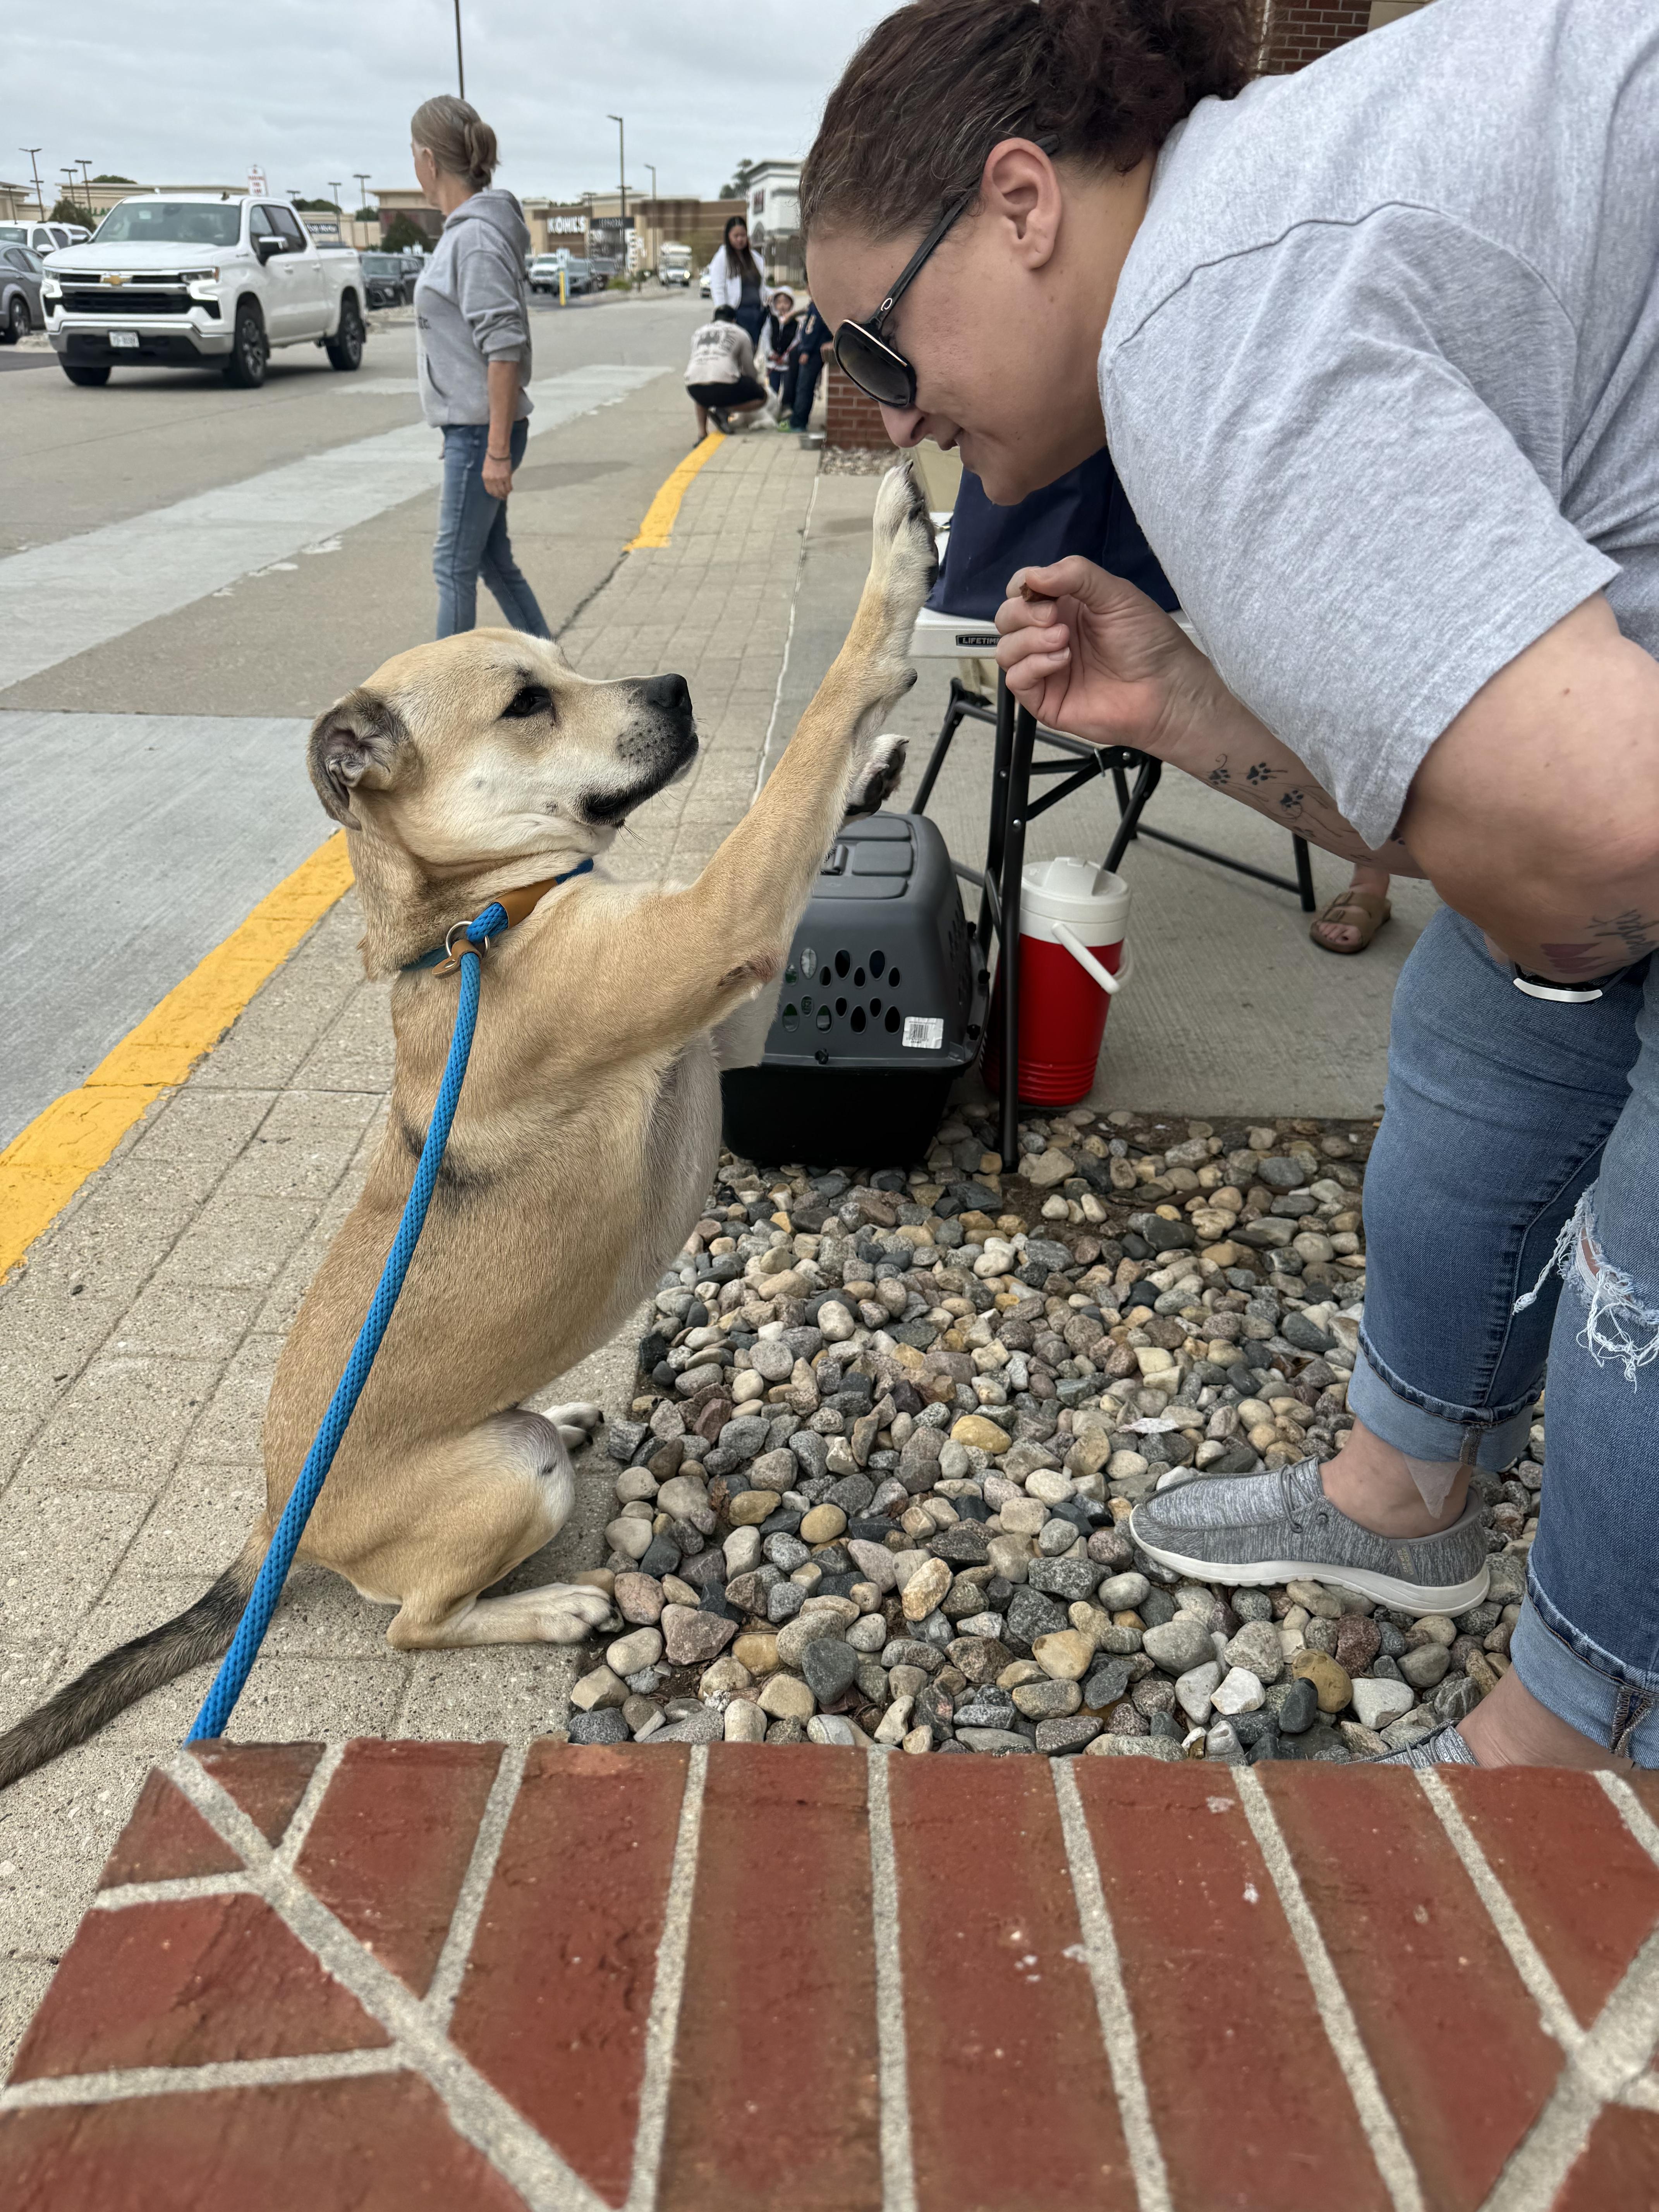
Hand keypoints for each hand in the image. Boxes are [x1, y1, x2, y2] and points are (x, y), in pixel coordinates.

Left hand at [483, 450, 512, 499]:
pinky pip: (508, 487)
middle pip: (496, 492)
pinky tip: (510, 489)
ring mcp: (499, 479)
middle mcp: (492, 480)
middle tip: (502, 497)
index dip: (493, 494)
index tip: (496, 495)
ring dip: (505, 494)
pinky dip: (509, 489)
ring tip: (507, 494)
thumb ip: (489, 477)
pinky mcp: (506, 477)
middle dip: (500, 496)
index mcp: (485, 478)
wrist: (497, 453)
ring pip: (503, 491)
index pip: (489, 490)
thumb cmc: (491, 458)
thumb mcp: (486, 469)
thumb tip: (493, 484)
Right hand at [994, 556, 1210, 752]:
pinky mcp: (1045, 699)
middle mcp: (1050, 635)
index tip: (1043, 591)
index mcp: (1066, 606)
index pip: (1022, 590)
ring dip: (1029, 640)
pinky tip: (1062, 661)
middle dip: (1023, 613)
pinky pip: (1015, 680)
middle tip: (1054, 618)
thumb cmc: (1149, 642)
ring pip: (1005, 649)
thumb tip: (1032, 575)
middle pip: (1007, 618)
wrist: (1166, 690)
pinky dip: (1032, 666)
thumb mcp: (1116, 593)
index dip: (1024, 587)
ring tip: (1063, 641)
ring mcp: (1046, 668)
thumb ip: (1075, 574)